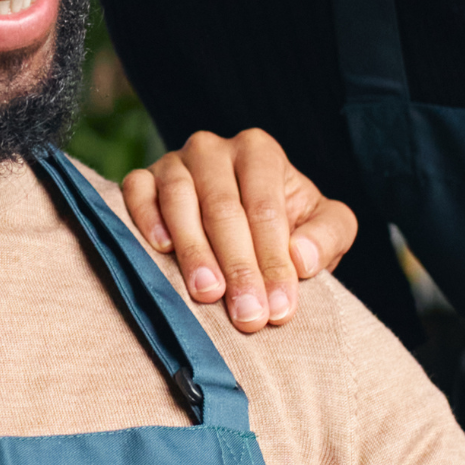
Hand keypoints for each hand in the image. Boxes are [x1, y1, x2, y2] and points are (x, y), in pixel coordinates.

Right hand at [121, 128, 357, 331]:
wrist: (243, 225)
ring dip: (195, 252)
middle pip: (223, 208)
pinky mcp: (142, 179)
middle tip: (248, 315)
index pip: (265, 208)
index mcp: (260, 152)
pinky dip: (146, 218)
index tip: (279, 308)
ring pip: (180, 202)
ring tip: (209, 294)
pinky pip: (137, 192)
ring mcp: (174, 162)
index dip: (273, 260)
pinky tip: (162, 250)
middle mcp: (214, 149)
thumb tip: (301, 258)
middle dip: (238, 267)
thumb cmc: (288, 227)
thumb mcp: (325, 227)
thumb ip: (327, 236)